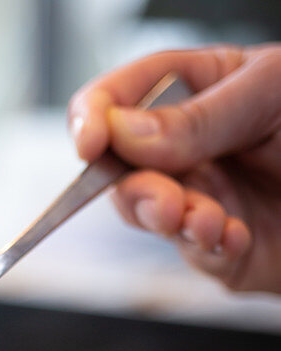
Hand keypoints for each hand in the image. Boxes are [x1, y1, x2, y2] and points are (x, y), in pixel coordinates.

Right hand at [67, 45, 280, 293]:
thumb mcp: (274, 95)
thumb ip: (199, 117)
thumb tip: (124, 133)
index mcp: (203, 91)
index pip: (125, 97)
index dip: (95, 116)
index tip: (90, 139)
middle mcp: (196, 150)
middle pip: (125, 168)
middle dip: (131, 187)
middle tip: (160, 200)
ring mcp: (208, 201)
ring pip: (151, 217)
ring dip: (167, 219)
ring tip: (201, 220)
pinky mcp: (226, 253)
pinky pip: (196, 255)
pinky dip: (208, 247)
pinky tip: (231, 235)